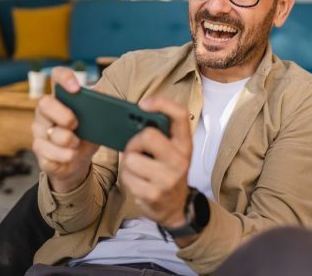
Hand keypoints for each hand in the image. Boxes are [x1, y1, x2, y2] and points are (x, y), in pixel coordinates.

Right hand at [32, 67, 98, 192]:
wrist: (78, 161)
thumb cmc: (86, 136)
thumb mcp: (96, 121)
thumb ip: (98, 107)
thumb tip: (101, 92)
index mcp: (60, 98)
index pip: (57, 77)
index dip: (64, 77)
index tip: (76, 88)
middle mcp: (45, 111)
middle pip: (45, 103)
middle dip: (63, 115)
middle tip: (75, 124)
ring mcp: (39, 131)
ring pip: (49, 133)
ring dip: (68, 142)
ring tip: (77, 146)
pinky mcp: (39, 150)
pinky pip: (47, 153)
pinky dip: (63, 157)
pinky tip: (70, 156)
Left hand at [120, 96, 191, 227]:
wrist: (174, 207)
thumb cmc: (168, 171)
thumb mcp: (172, 151)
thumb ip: (161, 134)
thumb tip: (135, 117)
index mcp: (185, 144)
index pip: (179, 114)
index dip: (161, 103)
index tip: (143, 104)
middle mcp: (180, 160)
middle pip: (148, 135)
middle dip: (134, 141)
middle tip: (136, 149)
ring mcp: (168, 178)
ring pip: (131, 158)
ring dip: (128, 163)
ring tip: (138, 168)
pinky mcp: (153, 194)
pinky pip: (127, 176)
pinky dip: (127, 178)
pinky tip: (138, 182)